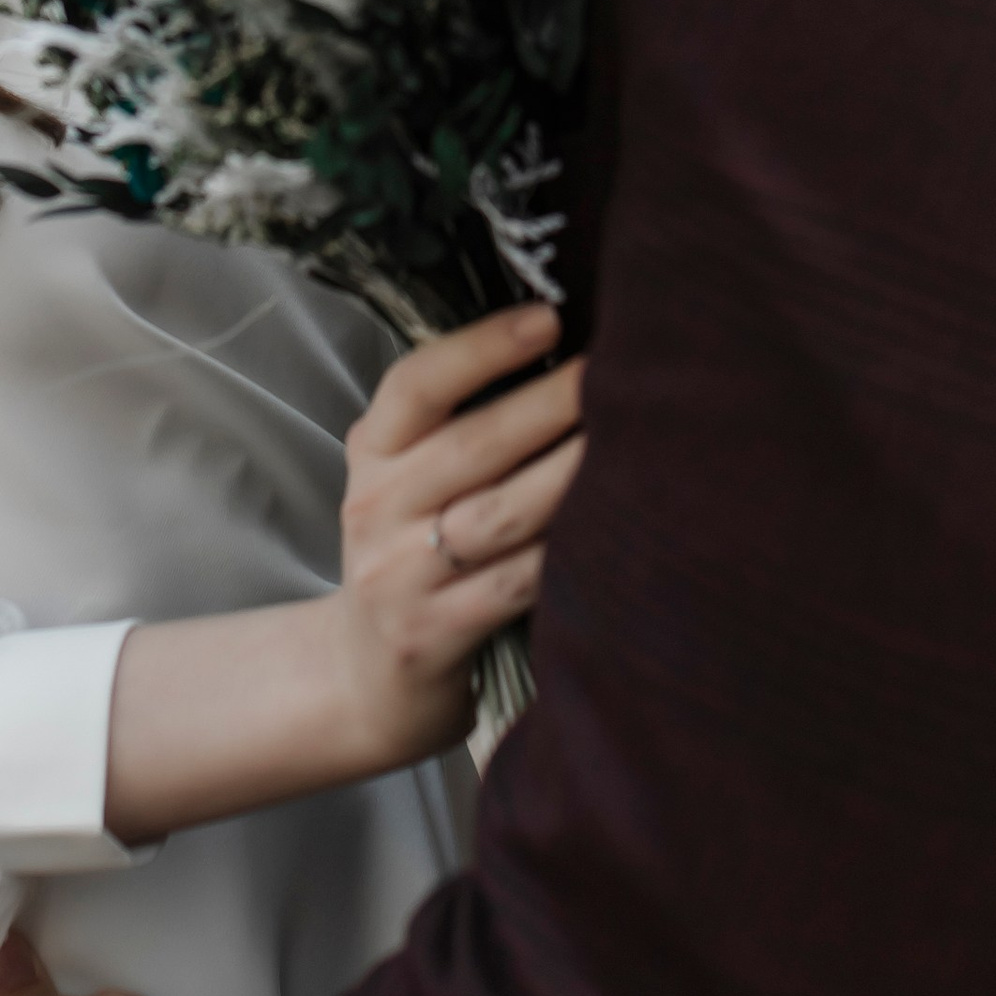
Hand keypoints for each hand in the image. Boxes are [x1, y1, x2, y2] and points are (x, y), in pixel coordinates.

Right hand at [334, 306, 584, 759]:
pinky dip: (567, 553)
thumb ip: (458, 423)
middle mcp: (377, 506)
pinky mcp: (433, 635)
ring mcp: (399, 575)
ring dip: (571, 473)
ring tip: (630, 440)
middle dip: (551, 404)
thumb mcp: (406, 479)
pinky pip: (514, 584)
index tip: (550, 319)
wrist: (365, 677)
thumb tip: (562, 346)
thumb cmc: (412, 554)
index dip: (482, 347)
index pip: (416, 384)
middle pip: (472, 445)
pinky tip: (613, 528)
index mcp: (374, 452)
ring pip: (500, 513)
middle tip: (616, 372)